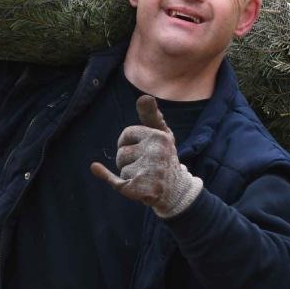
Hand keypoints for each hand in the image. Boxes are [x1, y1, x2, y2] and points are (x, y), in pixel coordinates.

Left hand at [90, 95, 202, 217]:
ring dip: (129, 175)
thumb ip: (151, 115)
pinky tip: (116, 181)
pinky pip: (116, 183)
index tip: (142, 151)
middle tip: (146, 167)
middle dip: (128, 161)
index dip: (128, 143)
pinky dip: (112, 181)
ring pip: (121, 169)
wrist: (176, 191)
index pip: (126, 134)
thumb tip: (144, 97)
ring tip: (146, 177)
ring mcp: (150, 171)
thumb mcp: (161, 135)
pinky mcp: (143, 188)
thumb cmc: (165, 159)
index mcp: (159, 136)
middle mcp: (157, 152)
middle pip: (122, 153)